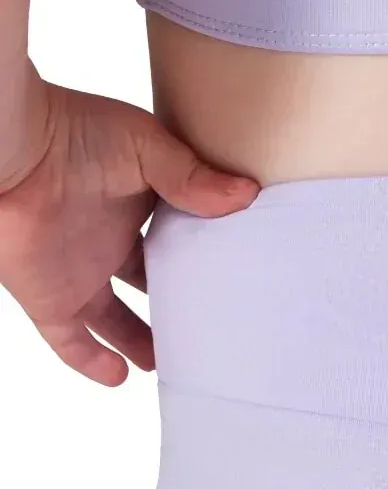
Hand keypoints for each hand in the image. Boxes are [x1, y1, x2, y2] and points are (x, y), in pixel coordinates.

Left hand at [0, 77, 259, 385]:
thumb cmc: (77, 131)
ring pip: (113, 319)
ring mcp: (81, 271)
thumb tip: (245, 194)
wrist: (19, 152)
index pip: (177, 233)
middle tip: (212, 320)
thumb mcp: (149, 147)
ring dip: (140, 340)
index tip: (237, 267)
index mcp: (137, 200)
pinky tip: (120, 375)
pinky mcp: (52, 298)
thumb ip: (193, 177)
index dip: (204, 250)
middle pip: (149, 280)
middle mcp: (110, 239)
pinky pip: (71, 341)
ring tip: (174, 360)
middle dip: (177, 300)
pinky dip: (92, 361)